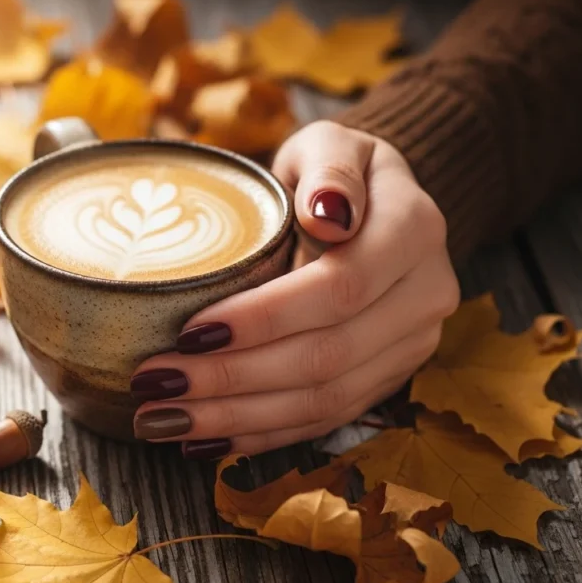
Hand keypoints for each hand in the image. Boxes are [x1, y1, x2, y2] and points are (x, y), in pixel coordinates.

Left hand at [131, 120, 458, 458]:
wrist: (372, 208)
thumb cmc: (332, 172)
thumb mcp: (329, 143)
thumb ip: (329, 167)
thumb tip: (328, 213)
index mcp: (414, 231)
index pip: (339, 288)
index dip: (263, 318)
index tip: (189, 332)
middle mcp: (425, 297)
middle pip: (327, 356)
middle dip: (233, 378)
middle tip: (156, 384)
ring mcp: (410, 346)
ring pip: (325, 400)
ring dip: (237, 417)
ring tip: (164, 419)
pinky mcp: (388, 379)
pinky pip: (326, 419)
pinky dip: (262, 434)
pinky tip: (205, 438)